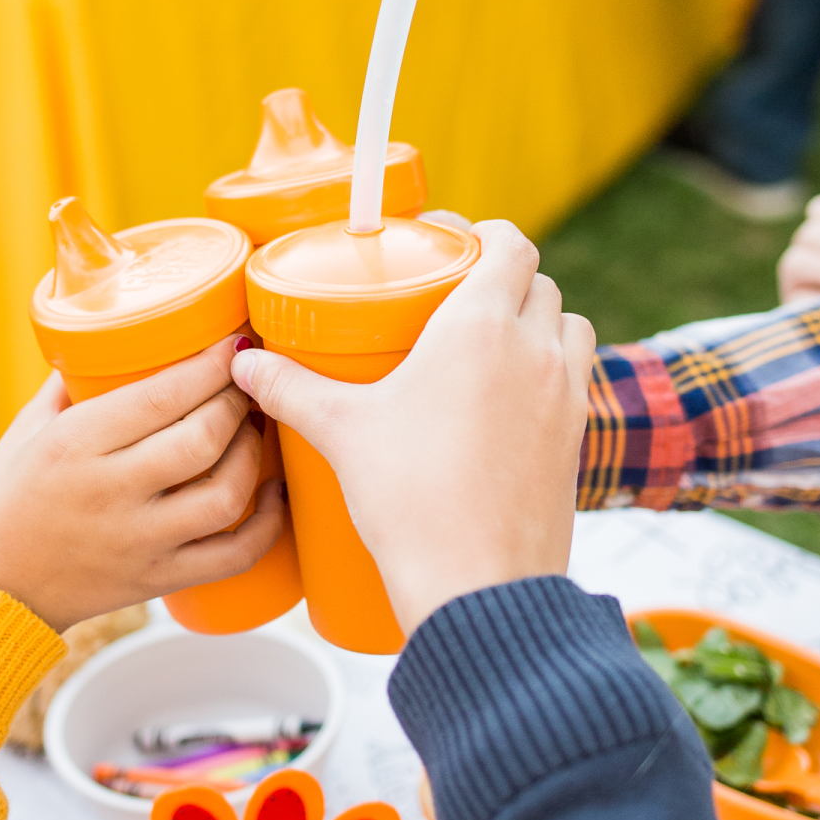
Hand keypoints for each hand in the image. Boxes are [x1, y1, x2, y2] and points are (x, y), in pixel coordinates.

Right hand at [0, 339, 283, 629]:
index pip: (162, 396)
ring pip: (226, 494)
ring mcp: (141, 541)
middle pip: (203, 438)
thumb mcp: (27, 429)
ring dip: (253, 454)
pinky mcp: (160, 579)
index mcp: (75, 445)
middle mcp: (111, 492)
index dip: (210, 365)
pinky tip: (274, 495)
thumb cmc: (7, 501)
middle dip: (237, 401)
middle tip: (246, 382)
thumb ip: (72, 382)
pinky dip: (267, 525)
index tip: (235, 343)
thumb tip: (116, 333)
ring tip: (254, 429)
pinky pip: (234, 555)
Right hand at [231, 221, 594, 633]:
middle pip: (539, 283)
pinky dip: (548, 374)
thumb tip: (244, 363)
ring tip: (486, 347)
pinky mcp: (576, 442)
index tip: (451, 241)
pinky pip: (573, 383)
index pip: (510, 245)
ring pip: (568, 328)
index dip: (485, 233)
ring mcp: (565, 397)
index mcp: (483, 326)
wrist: (478, 586)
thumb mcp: (341, 432)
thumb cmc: (411, 500)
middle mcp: (536, 350)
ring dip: (536, 322)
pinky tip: (505, 404)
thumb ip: (290, 388)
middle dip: (503, 279)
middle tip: (453, 297)